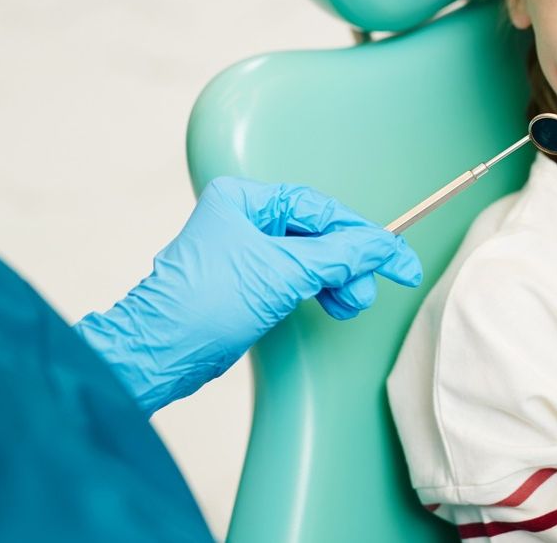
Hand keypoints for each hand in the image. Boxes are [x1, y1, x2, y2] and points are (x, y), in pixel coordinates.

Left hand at [74, 177, 421, 415]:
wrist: (160, 356)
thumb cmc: (202, 307)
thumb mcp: (283, 273)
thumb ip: (339, 255)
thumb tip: (382, 245)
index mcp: (245, 200)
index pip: (321, 209)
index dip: (364, 234)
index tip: (396, 256)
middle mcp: (245, 218)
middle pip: (319, 232)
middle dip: (349, 262)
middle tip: (367, 289)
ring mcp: (247, 250)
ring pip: (312, 256)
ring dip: (339, 279)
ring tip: (353, 303)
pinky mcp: (249, 281)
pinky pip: (299, 275)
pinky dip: (321, 289)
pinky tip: (336, 303)